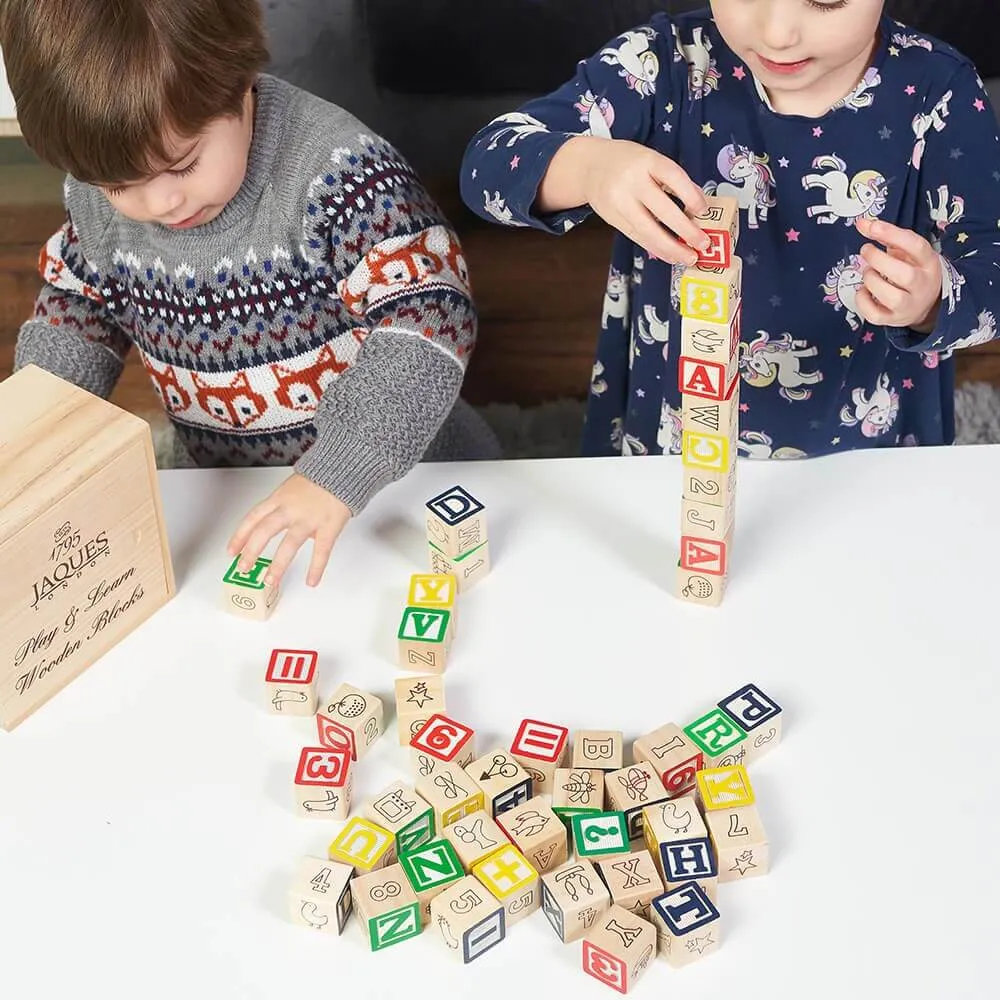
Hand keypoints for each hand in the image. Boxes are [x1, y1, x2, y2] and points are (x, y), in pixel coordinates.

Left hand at [226, 473, 350, 589]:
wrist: (343, 468)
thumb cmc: (320, 477)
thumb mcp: (293, 486)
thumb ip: (283, 506)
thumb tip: (280, 525)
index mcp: (279, 499)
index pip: (252, 518)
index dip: (239, 536)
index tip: (232, 551)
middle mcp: (290, 510)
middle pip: (264, 532)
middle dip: (251, 553)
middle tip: (243, 569)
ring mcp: (309, 519)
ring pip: (289, 545)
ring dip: (278, 566)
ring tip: (271, 581)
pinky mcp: (329, 527)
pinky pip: (321, 551)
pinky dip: (316, 568)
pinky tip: (311, 581)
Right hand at [579, 138, 710, 264]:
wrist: (589, 167)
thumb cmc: (628, 162)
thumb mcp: (652, 160)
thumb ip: (673, 178)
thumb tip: (699, 204)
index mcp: (647, 161)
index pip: (673, 177)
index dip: (691, 195)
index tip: (704, 211)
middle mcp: (631, 183)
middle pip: (661, 210)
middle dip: (685, 230)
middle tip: (704, 244)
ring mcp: (620, 203)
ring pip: (648, 230)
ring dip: (671, 248)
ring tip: (689, 258)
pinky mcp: (613, 220)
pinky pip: (638, 237)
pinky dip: (656, 248)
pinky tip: (670, 255)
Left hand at [855, 218, 941, 332]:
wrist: (925, 305)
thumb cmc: (911, 271)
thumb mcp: (906, 251)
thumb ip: (885, 236)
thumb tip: (861, 223)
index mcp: (928, 262)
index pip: (916, 246)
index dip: (892, 234)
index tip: (871, 226)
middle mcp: (922, 285)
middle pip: (903, 274)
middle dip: (878, 260)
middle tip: (865, 250)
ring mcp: (909, 305)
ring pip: (890, 296)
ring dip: (871, 279)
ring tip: (868, 272)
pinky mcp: (893, 320)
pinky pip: (874, 314)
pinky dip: (862, 301)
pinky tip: (863, 291)